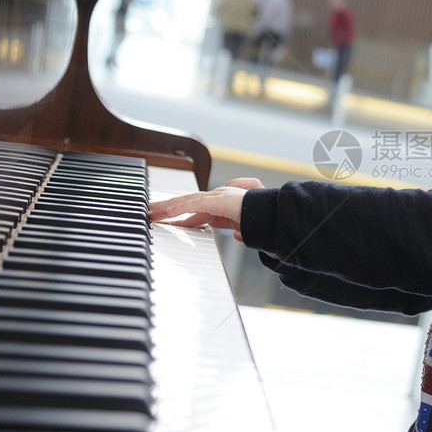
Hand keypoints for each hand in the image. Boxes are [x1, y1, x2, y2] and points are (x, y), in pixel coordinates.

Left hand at [148, 177, 263, 240]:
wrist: (280, 218)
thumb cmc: (268, 224)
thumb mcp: (251, 231)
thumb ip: (242, 231)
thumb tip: (237, 235)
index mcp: (227, 207)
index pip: (199, 211)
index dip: (183, 217)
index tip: (169, 223)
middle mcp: (222, 199)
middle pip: (189, 203)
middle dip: (170, 209)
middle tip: (152, 213)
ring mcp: (221, 197)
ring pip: (188, 200)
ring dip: (168, 207)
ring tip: (151, 211)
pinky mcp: (220, 200)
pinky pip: (195, 203)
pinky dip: (179, 207)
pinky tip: (165, 212)